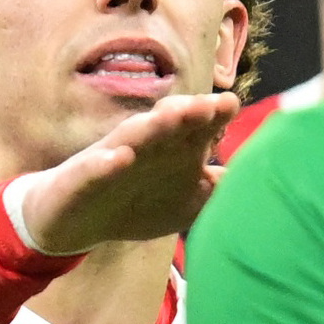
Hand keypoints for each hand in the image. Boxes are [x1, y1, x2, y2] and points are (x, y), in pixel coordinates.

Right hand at [23, 92, 238, 255]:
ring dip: (153, 126)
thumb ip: (215, 189)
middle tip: (209, 103)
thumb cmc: (133, 204)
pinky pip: (95, 168)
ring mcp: (111, 158)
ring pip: (133, 137)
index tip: (231, 103)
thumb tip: (251, 178)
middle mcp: (143, 145)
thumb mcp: (182, 204)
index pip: (194, 127)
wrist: (72, 220)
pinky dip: (106, 162)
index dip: (211, 115)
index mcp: (169, 149)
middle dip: (188, 112)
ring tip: (173, 114)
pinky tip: (120, 158)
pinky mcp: (83, 178)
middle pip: (168, 124)